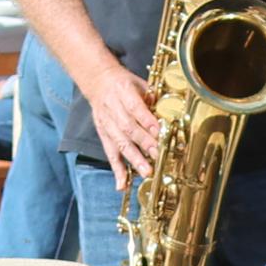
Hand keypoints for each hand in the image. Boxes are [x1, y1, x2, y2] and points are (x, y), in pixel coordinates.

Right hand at [78, 59, 166, 184]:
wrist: (97, 81)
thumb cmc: (123, 83)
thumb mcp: (139, 82)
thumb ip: (152, 98)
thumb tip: (168, 113)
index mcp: (123, 91)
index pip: (135, 108)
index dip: (147, 121)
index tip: (160, 132)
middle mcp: (112, 108)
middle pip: (128, 128)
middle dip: (144, 143)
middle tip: (158, 154)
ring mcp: (106, 123)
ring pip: (120, 143)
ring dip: (134, 159)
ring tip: (146, 171)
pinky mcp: (103, 134)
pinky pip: (110, 153)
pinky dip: (116, 170)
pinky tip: (122, 184)